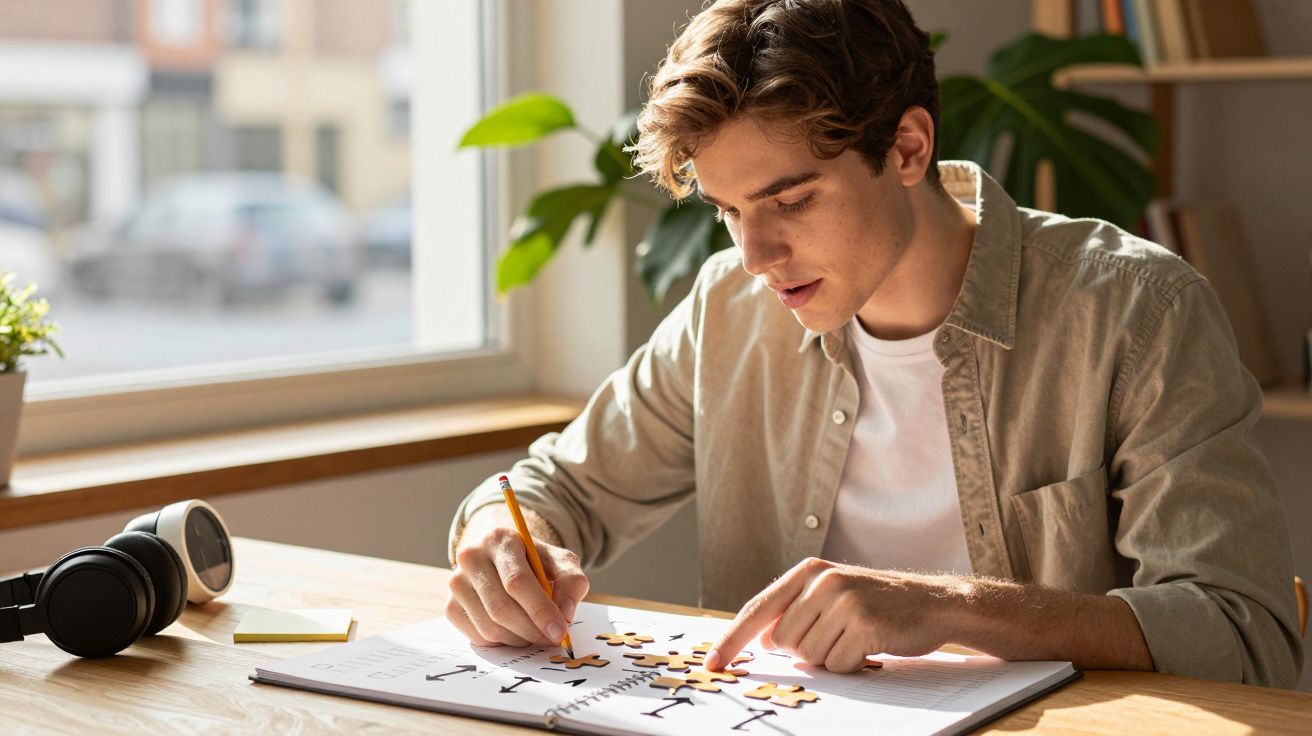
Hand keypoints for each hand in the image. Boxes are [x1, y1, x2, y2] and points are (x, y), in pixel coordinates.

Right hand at [446, 505, 588, 646]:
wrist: (503, 559)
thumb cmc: (536, 562)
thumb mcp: (561, 562)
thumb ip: (571, 582)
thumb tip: (565, 614)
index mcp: (499, 540)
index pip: (517, 581)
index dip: (540, 610)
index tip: (560, 630)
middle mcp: (471, 557)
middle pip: (501, 608)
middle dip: (531, 630)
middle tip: (551, 638)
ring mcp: (456, 582)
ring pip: (489, 627)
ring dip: (519, 639)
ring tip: (535, 632)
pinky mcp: (450, 606)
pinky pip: (478, 637)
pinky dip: (502, 642)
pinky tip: (515, 630)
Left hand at [705, 558, 966, 672]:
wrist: (933, 603)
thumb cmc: (877, 604)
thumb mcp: (832, 595)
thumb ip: (795, 612)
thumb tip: (763, 640)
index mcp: (809, 572)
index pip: (759, 610)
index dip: (732, 640)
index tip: (712, 665)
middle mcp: (823, 582)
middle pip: (784, 642)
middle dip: (806, 651)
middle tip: (837, 637)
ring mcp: (845, 601)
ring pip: (809, 656)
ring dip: (831, 658)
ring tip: (856, 638)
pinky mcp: (866, 623)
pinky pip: (838, 664)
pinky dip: (852, 664)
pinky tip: (871, 645)